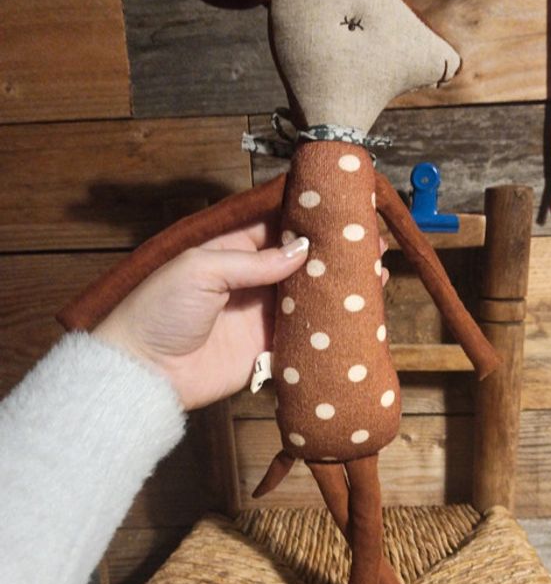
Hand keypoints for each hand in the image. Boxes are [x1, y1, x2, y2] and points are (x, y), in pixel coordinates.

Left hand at [93, 224, 389, 410]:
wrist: (144, 374)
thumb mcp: (200, 269)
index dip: (308, 218)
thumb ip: (252, 261)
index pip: (276, 225)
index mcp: (230, 250)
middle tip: (370, 244)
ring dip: (337, 289)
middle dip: (333, 254)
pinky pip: (303, 336)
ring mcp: (260, 315)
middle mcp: (250, 279)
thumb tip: (302, 251)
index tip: (342, 209)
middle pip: (299, 261)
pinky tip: (356, 315)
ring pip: (308, 297)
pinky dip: (328, 328)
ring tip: (374, 276)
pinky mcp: (266, 349)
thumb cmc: (159, 311)